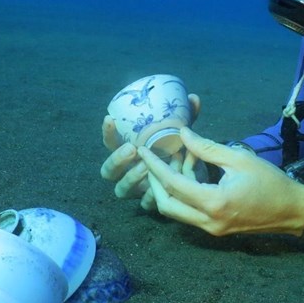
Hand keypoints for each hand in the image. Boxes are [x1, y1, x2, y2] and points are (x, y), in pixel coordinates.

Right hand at [100, 93, 200, 209]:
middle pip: (107, 171)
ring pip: (121, 189)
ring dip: (131, 177)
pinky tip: (158, 188)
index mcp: (129, 152)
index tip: (111, 119)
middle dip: (116, 160)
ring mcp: (136, 190)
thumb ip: (185, 118)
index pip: (111, 142)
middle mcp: (127, 171)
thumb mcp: (181, 134)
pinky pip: (143, 203)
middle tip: (132, 148)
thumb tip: (193, 98)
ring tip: (146, 167)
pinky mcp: (149, 203)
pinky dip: (150, 195)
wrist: (195, 178)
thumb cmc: (180, 152)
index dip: (108, 132)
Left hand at [137, 127, 303, 236]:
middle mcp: (208, 221)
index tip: (144, 150)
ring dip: (169, 188)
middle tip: (151, 160)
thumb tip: (183, 133)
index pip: (174, 184)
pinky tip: (190, 172)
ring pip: (176, 211)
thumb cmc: (271, 182)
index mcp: (214, 202)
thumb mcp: (240, 158)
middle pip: (166, 205)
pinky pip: (189, 213)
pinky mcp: (215, 229)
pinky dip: (184, 194)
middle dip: (154, 181)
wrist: (293, 211)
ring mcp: (210, 229)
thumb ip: (208, 148)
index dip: (156, 166)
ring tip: (177, 160)